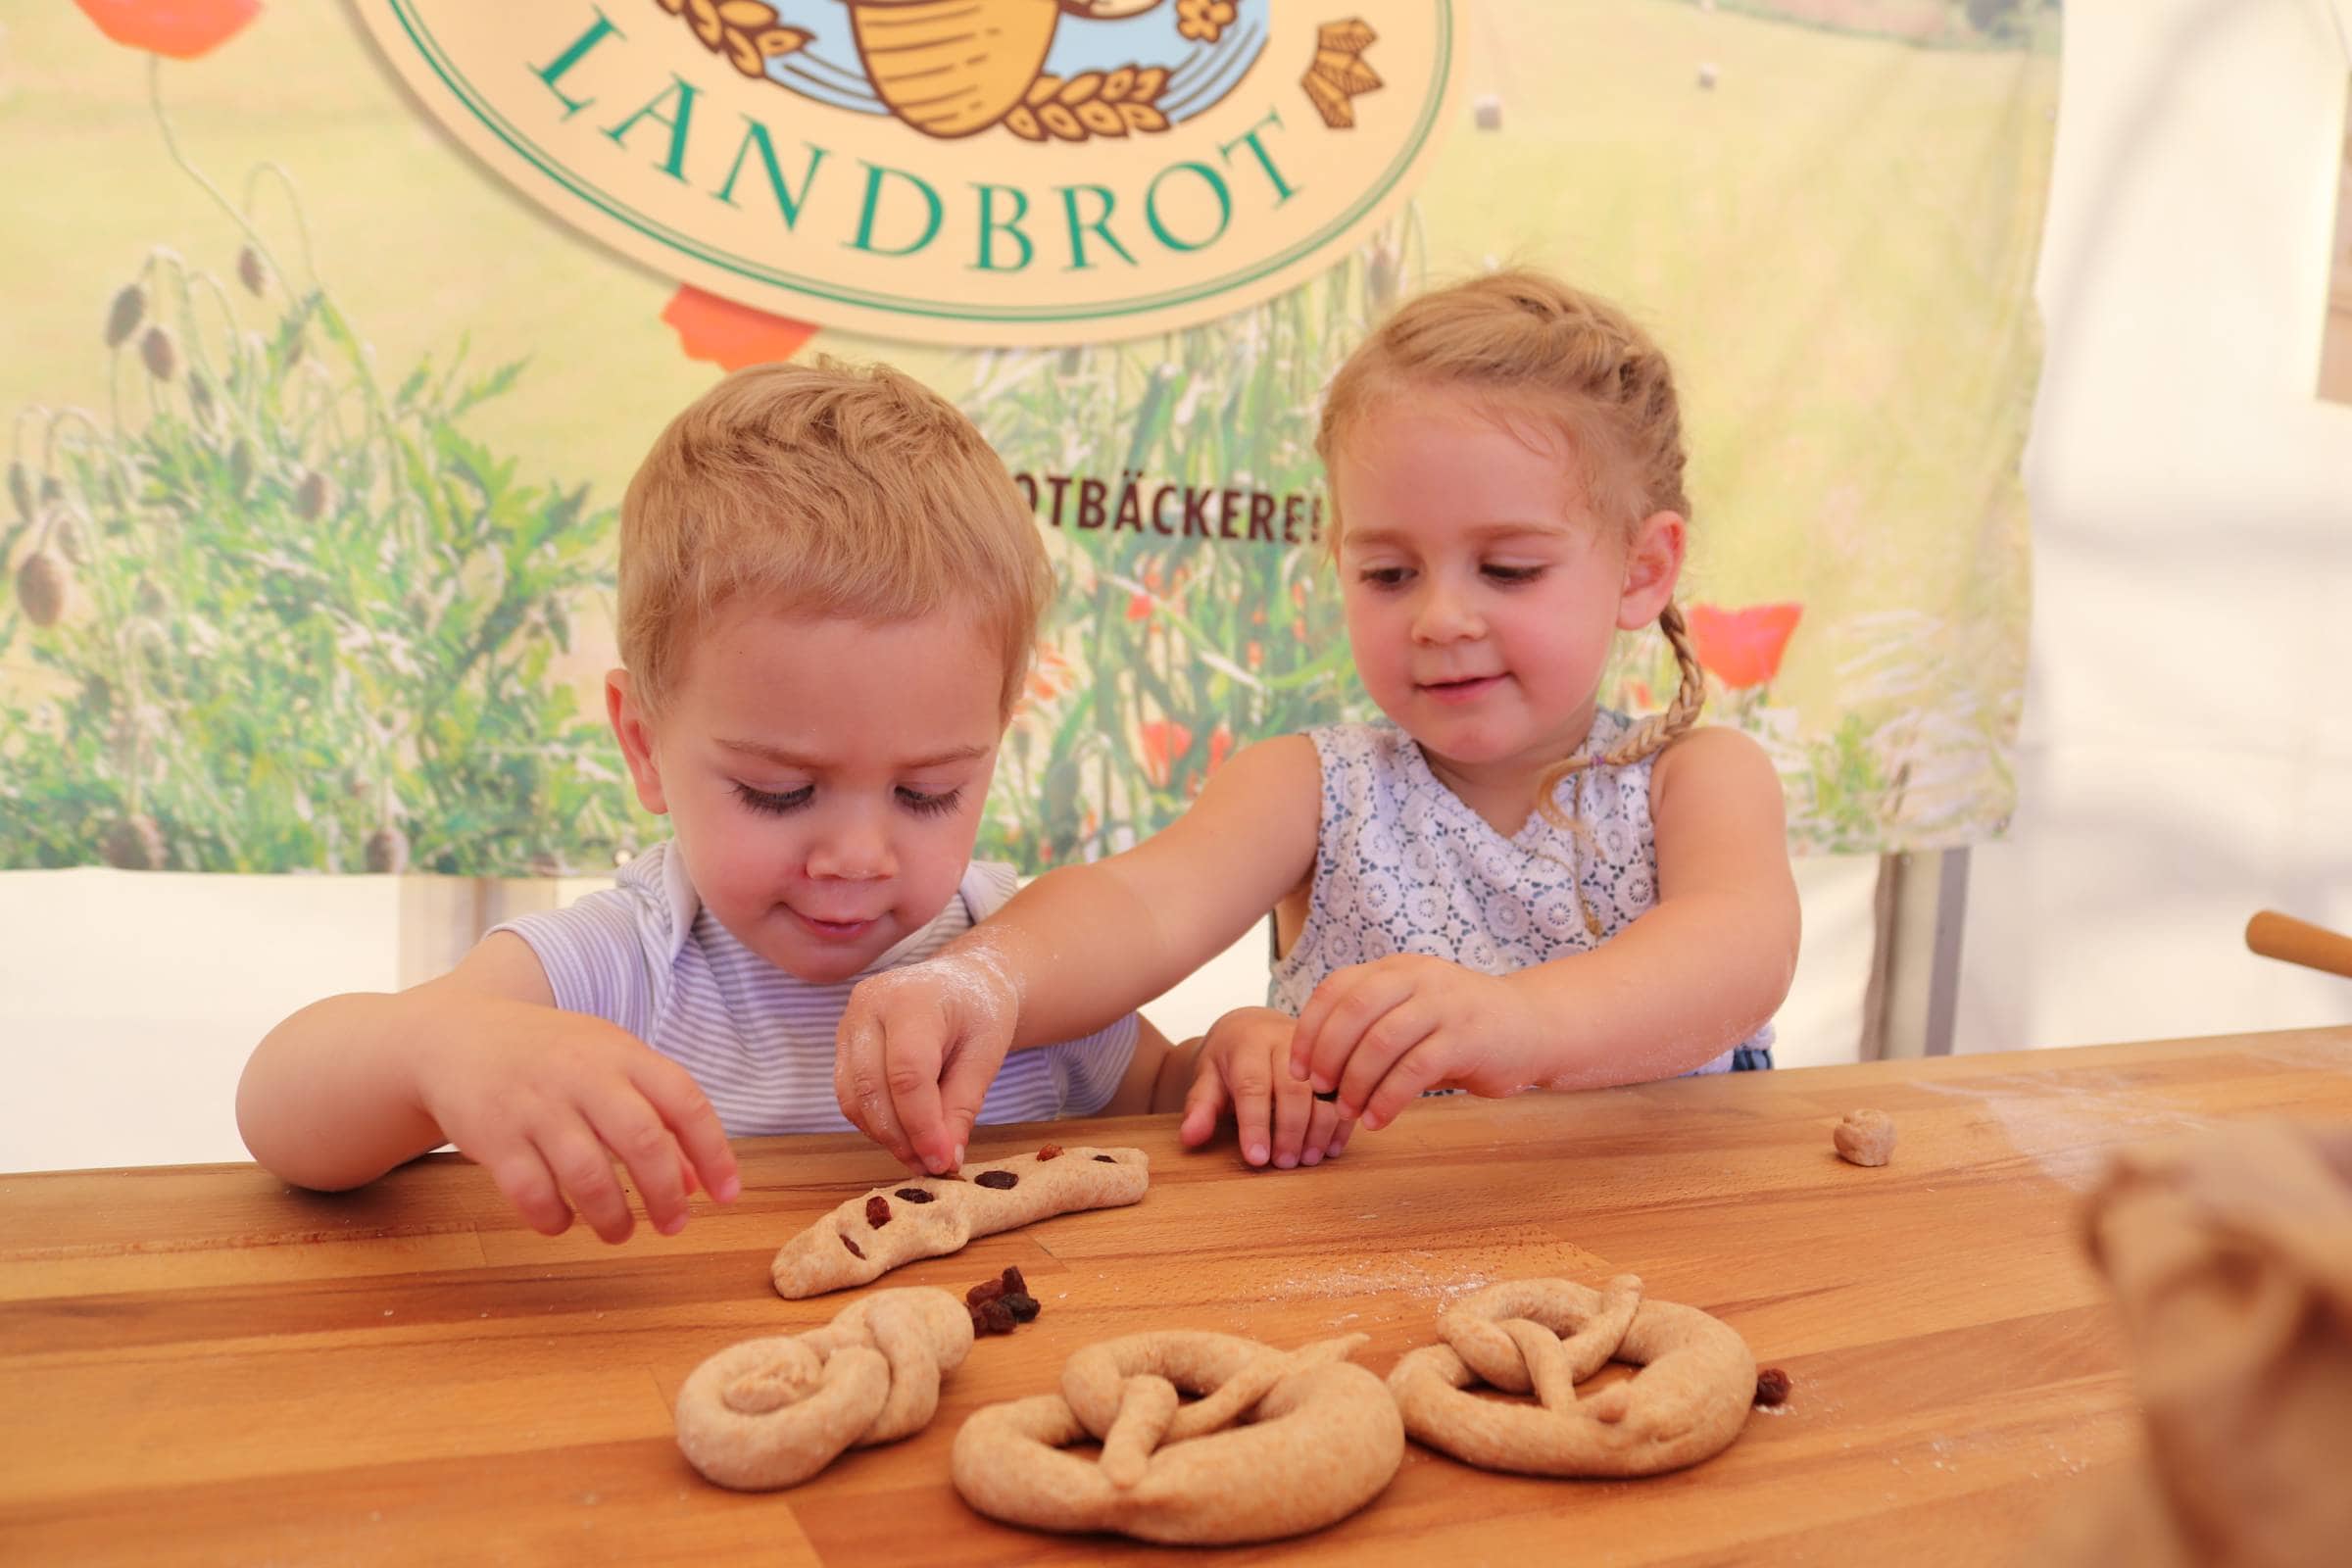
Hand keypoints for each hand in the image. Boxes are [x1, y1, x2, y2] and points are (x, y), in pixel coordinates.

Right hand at [412, 996, 737, 1243]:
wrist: (456, 1038)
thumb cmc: (551, 1058)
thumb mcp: (608, 1065)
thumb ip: (654, 1115)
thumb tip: (694, 1182)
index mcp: (621, 1053)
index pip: (684, 1101)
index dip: (713, 1153)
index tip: (727, 1196)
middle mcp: (582, 1075)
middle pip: (642, 1142)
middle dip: (666, 1196)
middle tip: (674, 1226)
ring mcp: (535, 1105)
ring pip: (588, 1175)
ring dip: (612, 1217)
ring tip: (620, 1233)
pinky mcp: (493, 1136)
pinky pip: (532, 1193)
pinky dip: (554, 1219)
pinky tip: (563, 1221)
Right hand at [834, 951, 1019, 1174]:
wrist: (964, 980)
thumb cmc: (980, 1013)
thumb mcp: (985, 1056)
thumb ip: (962, 1107)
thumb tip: (944, 1160)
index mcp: (912, 999)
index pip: (907, 1073)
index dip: (922, 1126)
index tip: (942, 1162)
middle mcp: (869, 1005)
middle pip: (873, 1088)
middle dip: (902, 1138)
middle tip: (932, 1166)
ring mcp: (848, 1022)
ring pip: (853, 1097)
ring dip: (885, 1136)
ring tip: (921, 1155)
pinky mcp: (842, 1042)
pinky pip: (849, 1094)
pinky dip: (874, 1122)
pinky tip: (904, 1134)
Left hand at [1181, 1007, 1352, 1168]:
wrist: (1254, 1026)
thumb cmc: (1229, 1058)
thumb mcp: (1207, 1076)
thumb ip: (1199, 1107)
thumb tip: (1190, 1138)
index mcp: (1249, 1043)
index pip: (1253, 1086)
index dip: (1255, 1125)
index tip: (1257, 1159)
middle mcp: (1285, 1041)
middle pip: (1294, 1089)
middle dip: (1291, 1131)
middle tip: (1284, 1164)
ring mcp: (1315, 1050)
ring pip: (1325, 1092)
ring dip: (1319, 1130)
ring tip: (1307, 1160)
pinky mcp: (1335, 1061)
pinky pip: (1344, 1093)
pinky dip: (1341, 1125)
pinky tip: (1330, 1149)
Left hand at [1287, 956, 1542, 1129]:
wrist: (1532, 1026)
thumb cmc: (1460, 1027)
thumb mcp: (1412, 1013)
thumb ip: (1371, 1028)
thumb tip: (1316, 1070)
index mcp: (1395, 969)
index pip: (1336, 989)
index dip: (1309, 1030)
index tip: (1297, 1069)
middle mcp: (1417, 978)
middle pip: (1353, 1011)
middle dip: (1328, 1055)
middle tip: (1319, 1091)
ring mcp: (1443, 1004)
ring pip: (1381, 1041)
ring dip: (1356, 1082)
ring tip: (1348, 1113)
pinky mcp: (1466, 1037)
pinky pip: (1415, 1069)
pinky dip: (1388, 1099)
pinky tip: (1377, 1121)